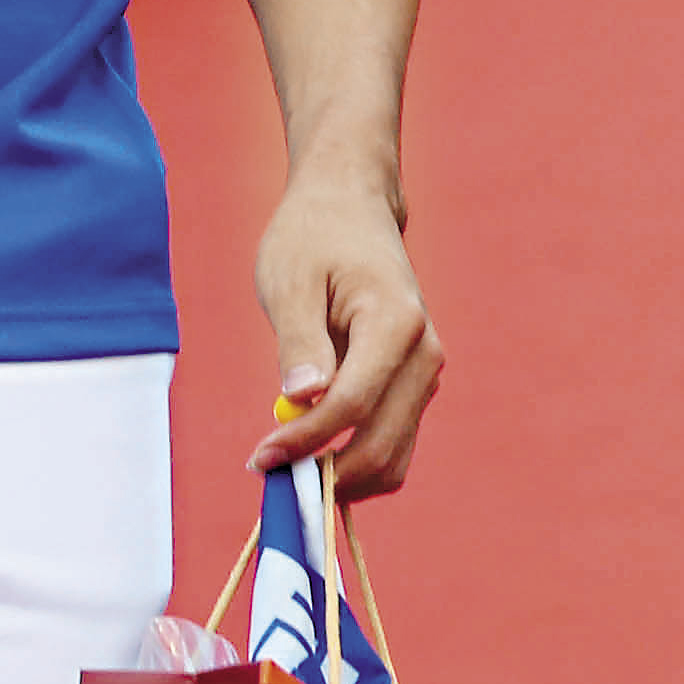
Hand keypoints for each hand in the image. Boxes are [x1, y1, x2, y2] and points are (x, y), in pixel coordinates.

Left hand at [246, 165, 440, 497]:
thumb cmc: (314, 236)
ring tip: (285, 467)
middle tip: (269, 476)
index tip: (258, 459)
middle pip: (382, 446)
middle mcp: (424, 353)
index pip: (352, 405)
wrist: (351, 206)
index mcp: (395, 323)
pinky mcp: (414, 385)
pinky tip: (309, 453)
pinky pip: (390, 442)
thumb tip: (303, 400)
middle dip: (326, 475)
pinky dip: (353, 461)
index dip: (305, 441)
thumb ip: (299, 341)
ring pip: (392, 457)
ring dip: (342, 477)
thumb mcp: (291, 279)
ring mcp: (425, 372)